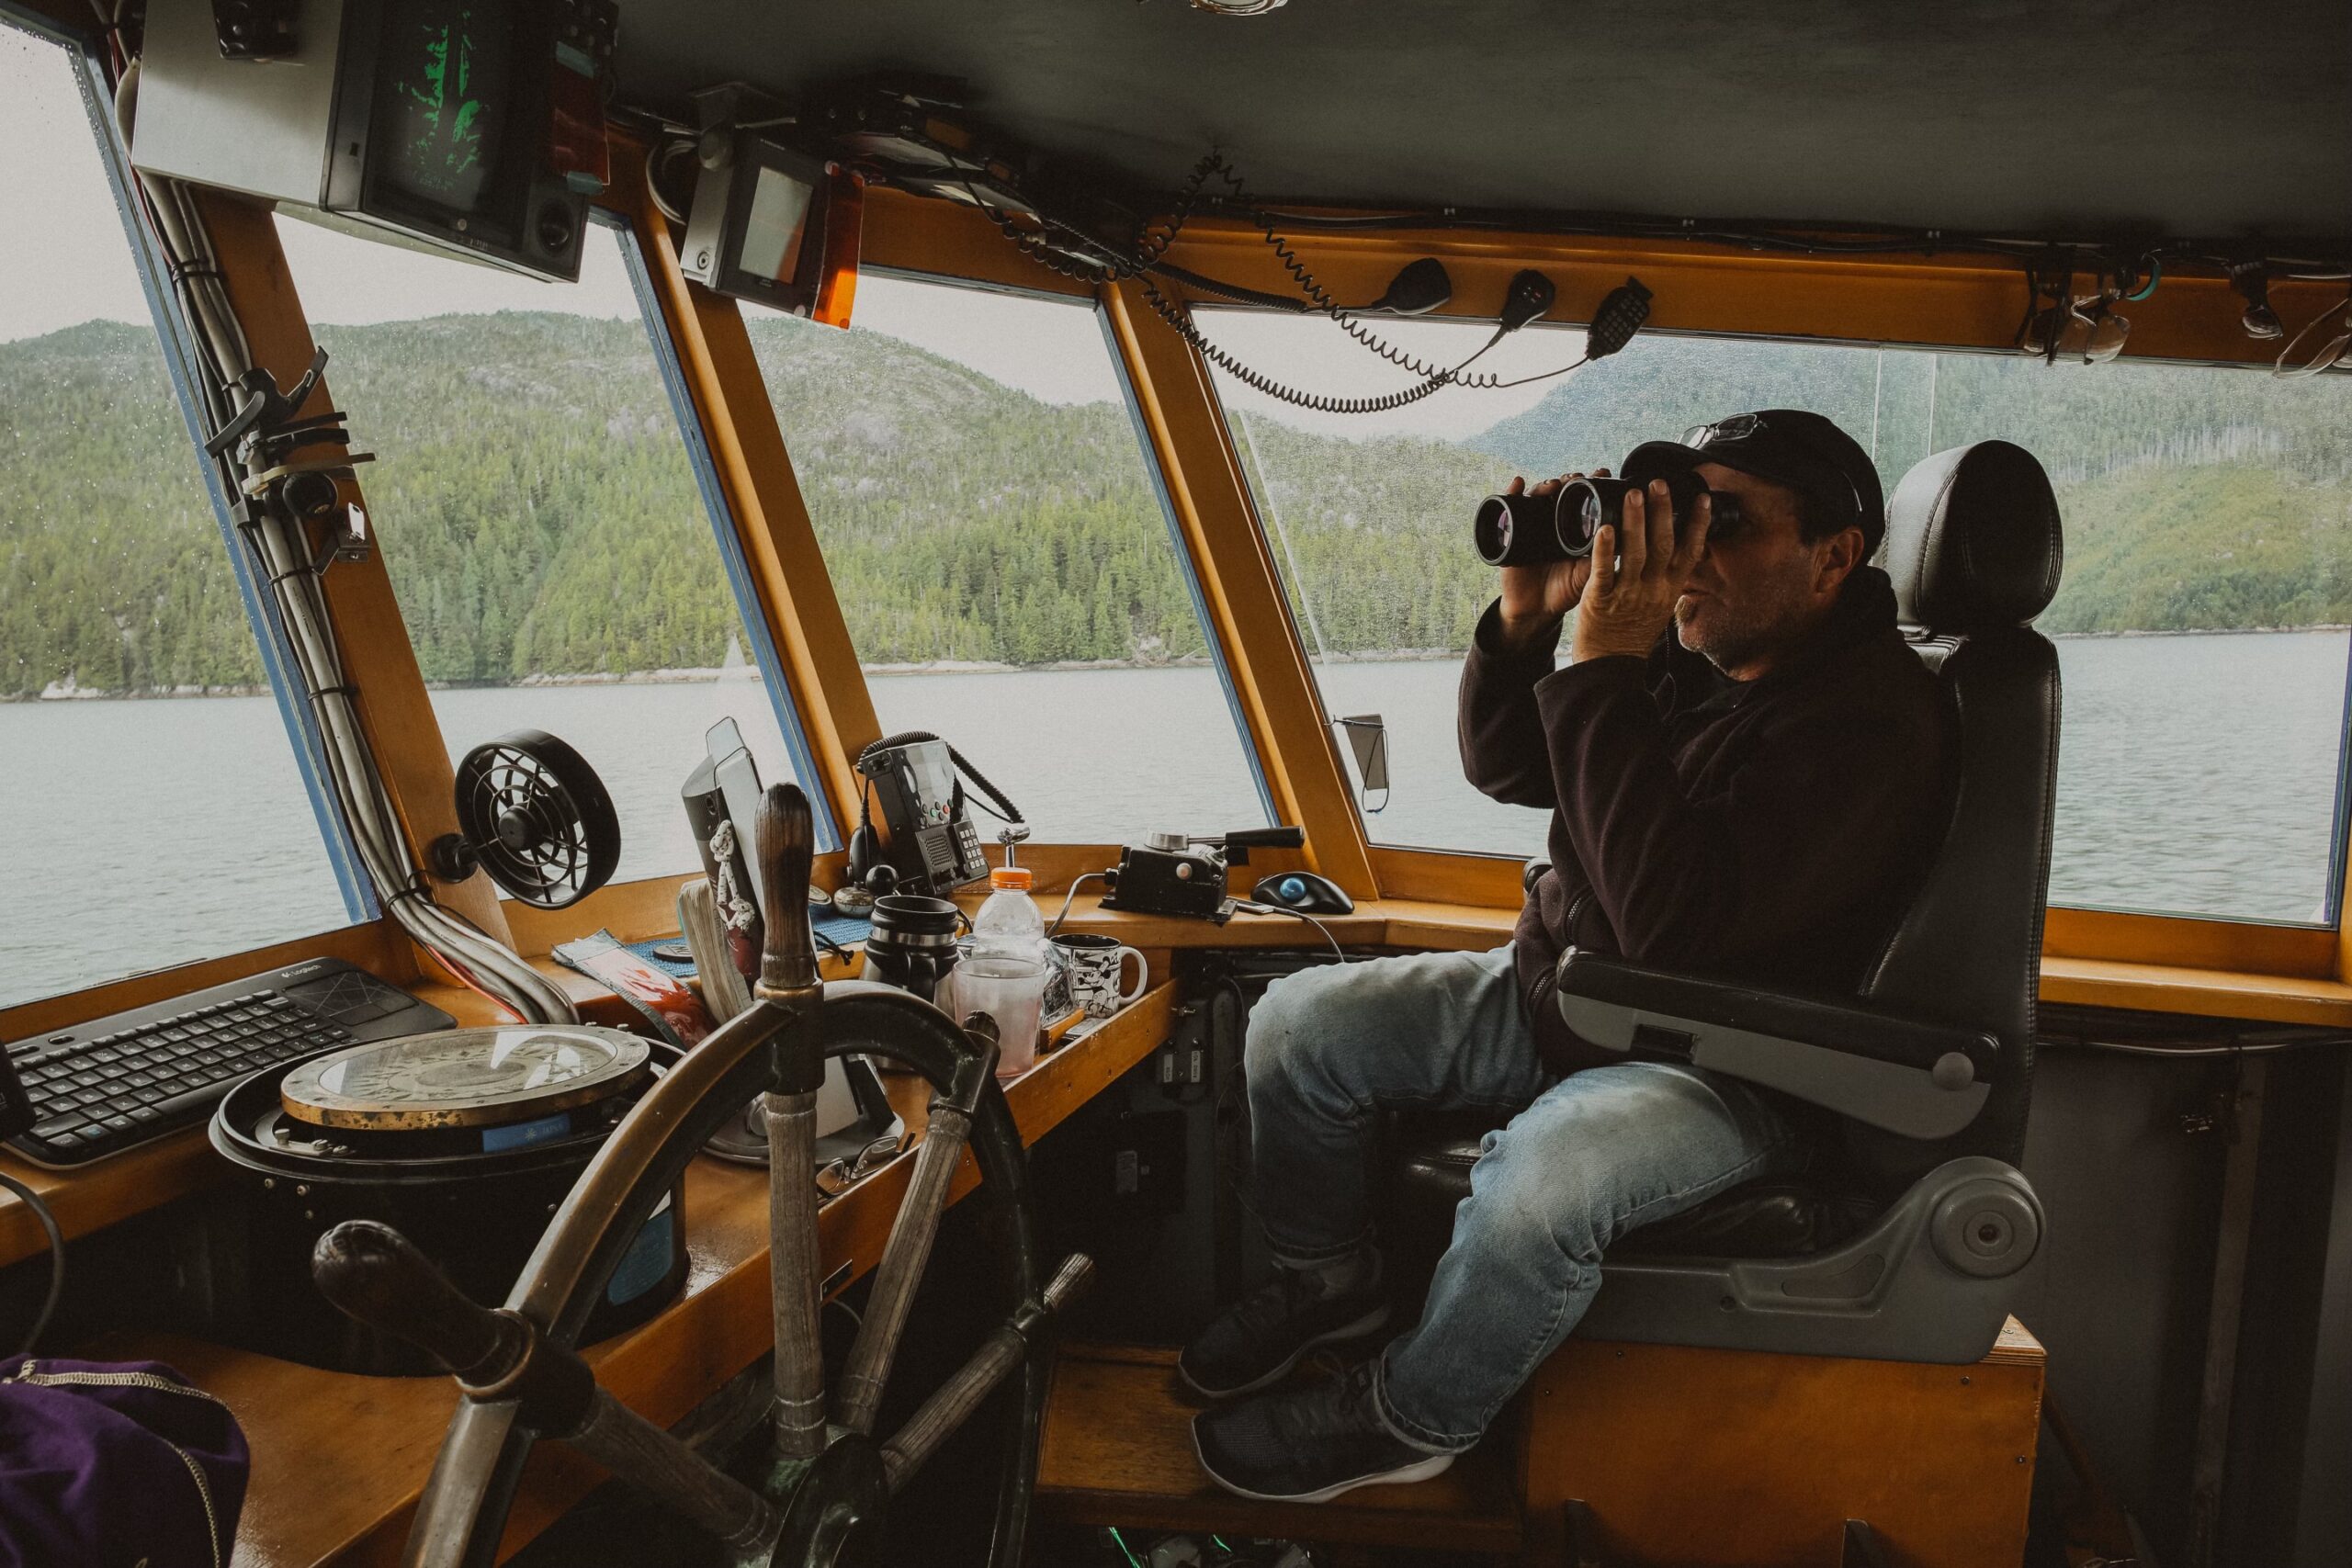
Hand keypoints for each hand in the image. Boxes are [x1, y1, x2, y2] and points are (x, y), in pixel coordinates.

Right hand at [1496, 470, 1606, 652]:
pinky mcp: (1511, 533)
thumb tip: (1626, 542)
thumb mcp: (1587, 575)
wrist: (1535, 609)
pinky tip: (1517, 483)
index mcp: (1575, 527)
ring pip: (1538, 496)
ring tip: (1554, 484)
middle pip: (1561, 491)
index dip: (1593, 482)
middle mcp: (1554, 521)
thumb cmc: (1564, 590)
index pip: (1585, 497)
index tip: (1603, 472)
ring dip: (1545, 485)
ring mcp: (1532, 525)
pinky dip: (1511, 492)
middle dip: (1570, 479)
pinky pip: (1508, 509)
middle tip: (1578, 477)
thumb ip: (1602, 560)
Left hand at [1571, 479, 1707, 663]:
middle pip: (1664, 544)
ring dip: (1635, 520)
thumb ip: (1667, 580)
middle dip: (1663, 511)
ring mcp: (1628, 595)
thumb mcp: (1660, 607)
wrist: (1609, 666)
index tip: (1703, 498)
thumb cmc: (1631, 635)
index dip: (1698, 523)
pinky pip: (1603, 570)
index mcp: (1670, 590)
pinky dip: (1604, 548)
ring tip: (1633, 493)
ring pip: (1635, 552)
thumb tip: (1677, 555)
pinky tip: (1604, 528)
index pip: (1690, 551)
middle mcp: (1653, 590)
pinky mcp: (1601, 600)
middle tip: (1658, 484)